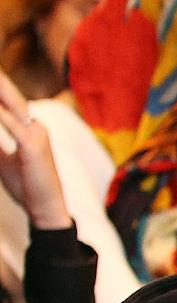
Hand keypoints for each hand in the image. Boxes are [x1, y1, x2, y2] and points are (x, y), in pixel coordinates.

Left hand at [0, 69, 70, 229]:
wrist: (46, 210)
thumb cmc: (26, 186)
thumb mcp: (3, 158)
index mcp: (28, 125)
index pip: (5, 96)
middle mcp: (34, 124)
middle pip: (6, 92)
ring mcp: (36, 133)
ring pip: (6, 102)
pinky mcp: (33, 145)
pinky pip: (8, 122)